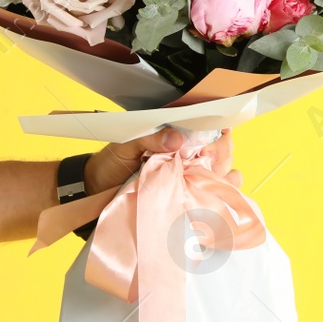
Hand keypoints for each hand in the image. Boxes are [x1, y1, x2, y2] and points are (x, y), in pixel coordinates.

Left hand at [83, 128, 241, 195]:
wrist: (97, 192)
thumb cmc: (111, 163)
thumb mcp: (126, 144)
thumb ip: (150, 138)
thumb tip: (176, 138)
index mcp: (176, 133)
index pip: (209, 125)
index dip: (216, 131)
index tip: (211, 140)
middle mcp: (189, 152)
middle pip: (223, 147)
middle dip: (221, 152)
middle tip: (205, 160)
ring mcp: (192, 175)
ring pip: (225, 169)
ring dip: (222, 172)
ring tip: (204, 177)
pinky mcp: (190, 196)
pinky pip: (215, 193)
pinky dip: (222, 192)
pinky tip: (214, 192)